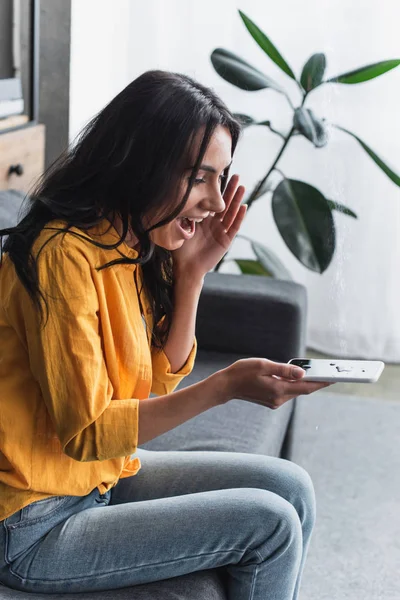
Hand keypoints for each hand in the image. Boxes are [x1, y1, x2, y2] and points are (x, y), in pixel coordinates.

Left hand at [172, 174, 246, 278]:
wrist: (186, 268)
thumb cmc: (181, 250)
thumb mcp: (180, 228)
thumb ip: (183, 214)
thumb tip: (180, 196)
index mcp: (203, 220)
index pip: (212, 201)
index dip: (217, 189)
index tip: (219, 175)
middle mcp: (214, 224)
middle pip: (225, 203)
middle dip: (230, 189)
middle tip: (236, 175)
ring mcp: (221, 231)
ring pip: (231, 212)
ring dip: (237, 200)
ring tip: (242, 187)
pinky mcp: (226, 240)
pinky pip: (234, 227)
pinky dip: (239, 217)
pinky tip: (243, 206)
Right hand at [217, 358, 333, 407]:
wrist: (226, 385)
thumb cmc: (243, 372)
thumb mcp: (264, 365)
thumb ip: (284, 370)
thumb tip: (302, 373)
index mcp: (278, 389)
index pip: (306, 387)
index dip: (321, 383)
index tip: (333, 379)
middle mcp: (278, 398)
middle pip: (302, 390)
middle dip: (315, 382)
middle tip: (328, 373)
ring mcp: (275, 401)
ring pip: (294, 391)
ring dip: (302, 383)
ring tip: (314, 373)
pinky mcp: (271, 400)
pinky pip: (287, 392)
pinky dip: (292, 385)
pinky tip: (294, 377)